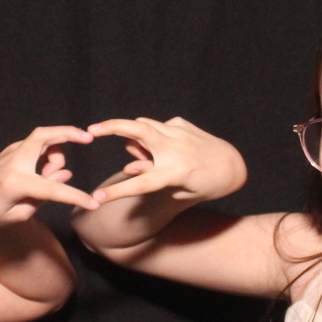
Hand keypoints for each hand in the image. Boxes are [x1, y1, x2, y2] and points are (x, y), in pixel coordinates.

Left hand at [0, 126, 99, 234]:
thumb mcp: (18, 214)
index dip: (76, 196)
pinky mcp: (10, 151)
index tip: (93, 203)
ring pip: (42, 139)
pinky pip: (35, 145)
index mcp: (15, 183)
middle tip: (88, 139)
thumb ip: (44, 197)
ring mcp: (10, 153)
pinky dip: (47, 152)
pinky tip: (44, 171)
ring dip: (55, 152)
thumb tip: (64, 176)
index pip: (52, 188)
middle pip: (44, 135)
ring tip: (49, 176)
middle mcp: (13, 162)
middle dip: (68, 132)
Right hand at [85, 116, 246, 205]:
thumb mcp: (179, 191)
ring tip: (150, 157)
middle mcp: (174, 149)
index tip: (97, 198)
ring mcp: (178, 132)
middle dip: (112, 127)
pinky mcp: (181, 123)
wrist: (230, 165)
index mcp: (174, 173)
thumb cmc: (203, 184)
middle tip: (91, 129)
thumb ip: (152, 179)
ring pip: (142, 126)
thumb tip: (130, 166)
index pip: (140, 184)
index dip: (116, 193)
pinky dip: (156, 138)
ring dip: (136, 139)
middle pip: (137, 131)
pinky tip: (171, 149)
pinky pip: (157, 127)